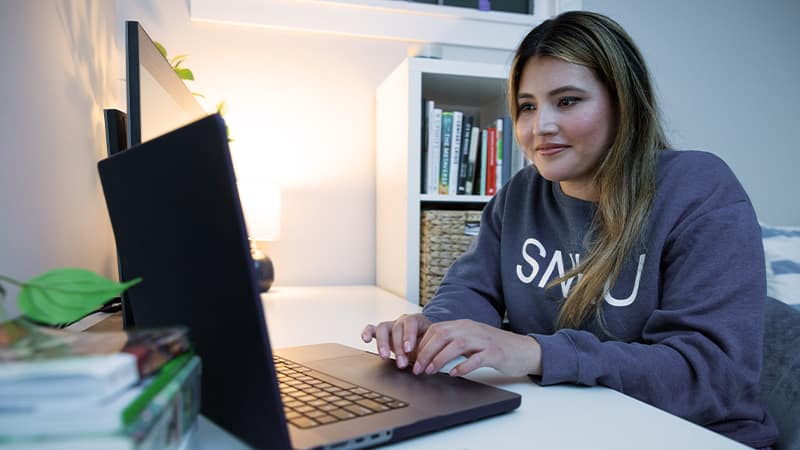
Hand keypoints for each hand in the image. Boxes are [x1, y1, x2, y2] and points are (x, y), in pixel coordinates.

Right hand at [361, 314, 432, 368]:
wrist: (425, 342)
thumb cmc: (427, 343)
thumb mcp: (430, 346)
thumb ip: (428, 351)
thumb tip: (426, 363)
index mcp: (417, 321)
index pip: (411, 322)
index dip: (409, 335)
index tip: (409, 349)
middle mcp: (402, 321)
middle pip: (396, 328)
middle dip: (398, 347)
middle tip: (401, 363)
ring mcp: (391, 326)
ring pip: (382, 328)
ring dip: (383, 343)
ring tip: (384, 356)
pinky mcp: (382, 333)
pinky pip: (372, 329)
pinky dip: (367, 333)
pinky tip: (365, 339)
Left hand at [412, 319, 541, 376]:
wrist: (524, 349)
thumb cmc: (494, 347)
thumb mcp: (471, 341)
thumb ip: (452, 343)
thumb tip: (427, 354)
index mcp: (463, 325)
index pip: (436, 329)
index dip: (422, 344)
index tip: (413, 358)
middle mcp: (472, 329)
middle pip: (442, 335)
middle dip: (426, 352)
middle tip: (417, 368)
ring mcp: (484, 340)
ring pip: (456, 344)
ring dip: (440, 358)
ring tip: (431, 371)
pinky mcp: (495, 352)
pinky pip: (476, 358)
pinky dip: (463, 366)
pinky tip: (455, 373)